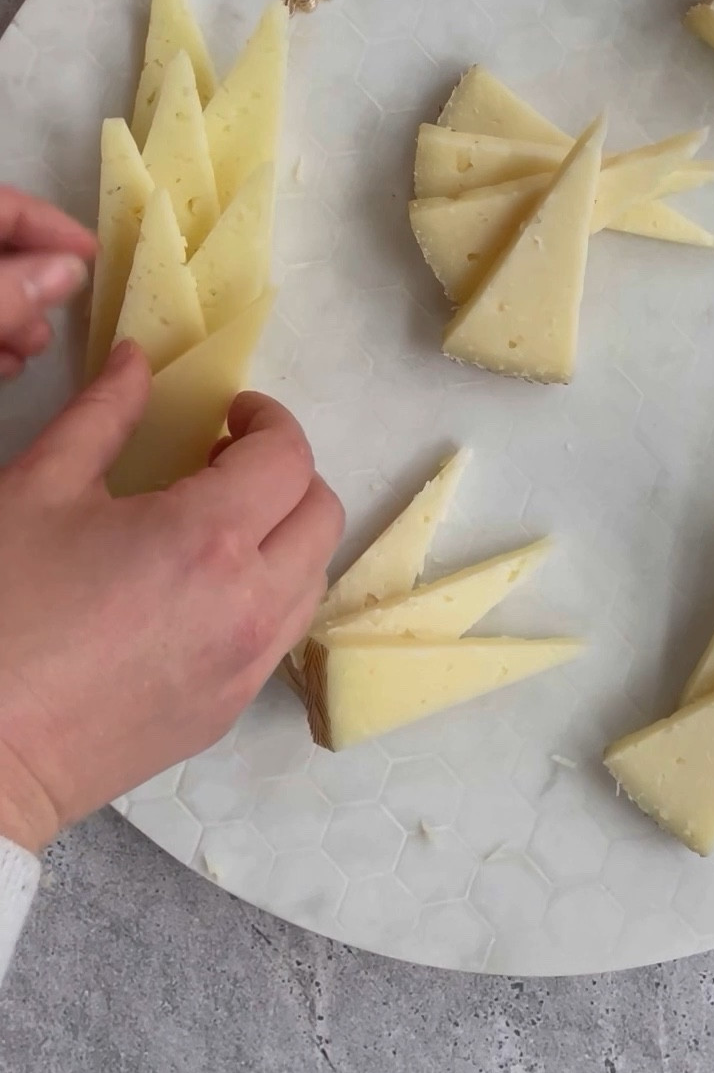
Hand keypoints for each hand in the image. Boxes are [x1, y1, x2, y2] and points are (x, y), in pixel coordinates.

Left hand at [0, 185, 96, 379]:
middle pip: (5, 250)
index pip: (6, 205)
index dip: (52, 223)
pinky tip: (10, 366)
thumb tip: (72, 271)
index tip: (95, 254)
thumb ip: (10, 292)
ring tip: (35, 347)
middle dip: (40, 280)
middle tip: (66, 311)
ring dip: (21, 316)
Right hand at [0, 342, 342, 851]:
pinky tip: (203, 590)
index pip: (289, 458)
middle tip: (226, 464)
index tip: (232, 415)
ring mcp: (246, 665)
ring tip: (219, 526)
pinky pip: (281, 636)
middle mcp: (249, 603)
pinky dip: (268, 595)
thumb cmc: (0, 613)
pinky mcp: (229, 710)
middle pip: (322, 514)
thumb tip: (136, 362)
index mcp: (207, 537)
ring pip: (313, 578)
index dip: (268, 422)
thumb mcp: (38, 489)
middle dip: (287, 475)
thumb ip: (102, 416)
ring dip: (285, 536)